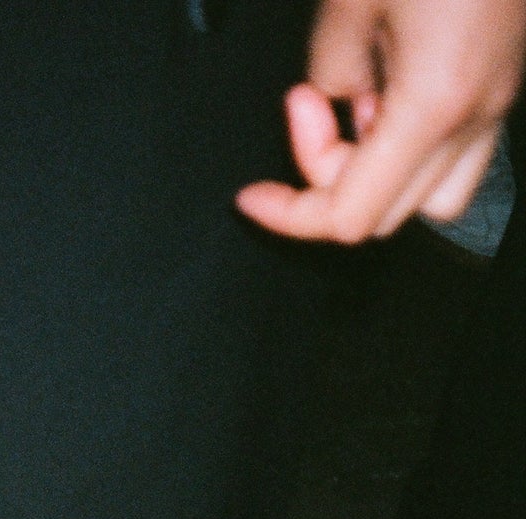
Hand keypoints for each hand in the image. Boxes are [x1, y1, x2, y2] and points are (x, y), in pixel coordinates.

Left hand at [235, 0, 525, 242]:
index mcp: (435, 105)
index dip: (291, 215)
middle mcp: (475, 115)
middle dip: (328, 178)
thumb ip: (330, 64)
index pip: (348, 217)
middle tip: (305, 105)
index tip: (253, 195)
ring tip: (357, 102)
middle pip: (385, 217)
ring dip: (379, 174)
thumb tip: (328, 100)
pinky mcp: (500, 79)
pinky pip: (453, 151)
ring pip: (430, 197)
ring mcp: (496, 101)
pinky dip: (411, 146)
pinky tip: (391, 86)